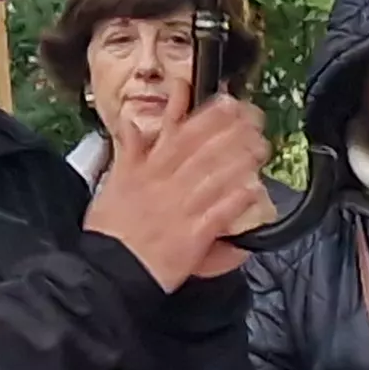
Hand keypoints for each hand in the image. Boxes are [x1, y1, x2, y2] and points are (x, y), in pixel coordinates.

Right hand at [88, 90, 275, 289]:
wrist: (107, 269)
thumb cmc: (110, 229)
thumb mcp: (113, 181)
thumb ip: (128, 150)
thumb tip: (131, 122)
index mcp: (145, 169)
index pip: (178, 133)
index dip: (204, 115)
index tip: (225, 100)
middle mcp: (164, 184)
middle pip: (202, 150)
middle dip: (230, 130)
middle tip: (253, 116)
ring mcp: (180, 209)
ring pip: (214, 176)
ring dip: (240, 159)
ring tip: (261, 145)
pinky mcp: (193, 236)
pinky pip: (220, 213)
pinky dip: (237, 200)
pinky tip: (254, 188)